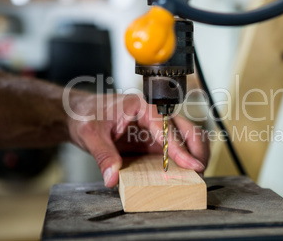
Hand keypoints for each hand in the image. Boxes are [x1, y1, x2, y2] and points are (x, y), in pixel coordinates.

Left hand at [67, 92, 209, 187]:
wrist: (82, 113)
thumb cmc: (88, 114)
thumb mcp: (91, 134)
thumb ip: (103, 155)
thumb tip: (113, 176)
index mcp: (142, 106)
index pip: (168, 127)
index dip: (181, 149)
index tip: (193, 165)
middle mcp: (154, 114)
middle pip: (187, 128)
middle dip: (198, 150)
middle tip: (200, 171)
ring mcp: (157, 126)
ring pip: (187, 137)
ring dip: (195, 154)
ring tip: (197, 174)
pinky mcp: (155, 139)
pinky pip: (176, 148)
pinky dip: (184, 159)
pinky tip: (184, 172)